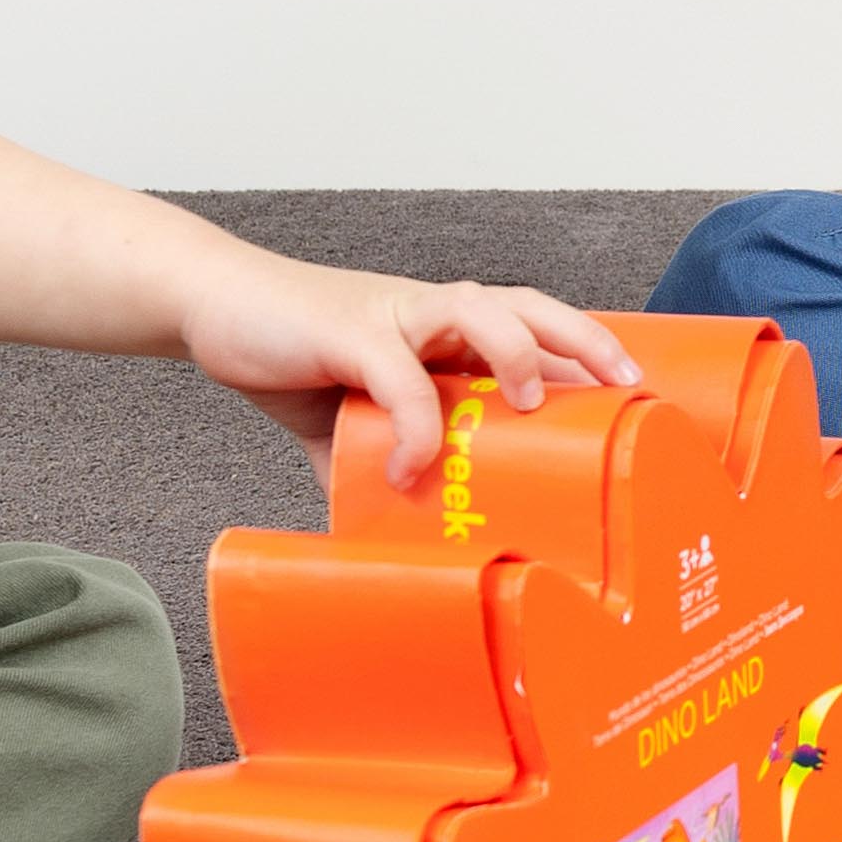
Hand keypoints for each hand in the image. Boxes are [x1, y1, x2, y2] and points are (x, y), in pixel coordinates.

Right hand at [171, 252, 641, 486]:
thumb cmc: (289, 352)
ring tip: (532, 403)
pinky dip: (412, 421)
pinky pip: (396, 372)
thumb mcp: (345, 420)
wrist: (211, 304)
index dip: (580, 348)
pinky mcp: (346, 329)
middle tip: (625, 383)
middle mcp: (428, 311)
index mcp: (439, 328)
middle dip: (582, 337)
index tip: (630, 389)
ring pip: (477, 309)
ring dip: (515, 352)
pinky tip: (411, 466)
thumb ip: (376, 464)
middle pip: (525, 303)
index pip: (527, 324)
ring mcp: (391, 314)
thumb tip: (395, 538)